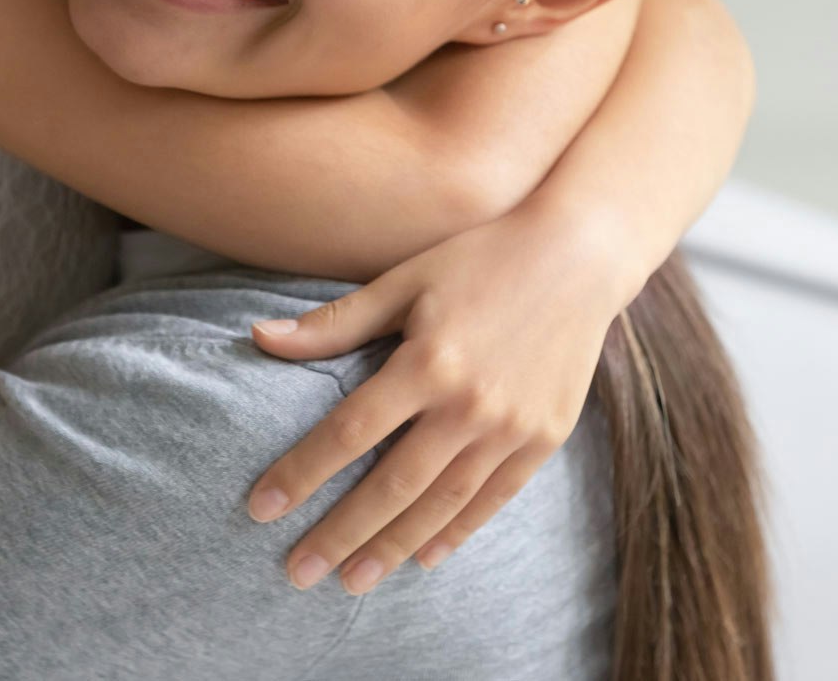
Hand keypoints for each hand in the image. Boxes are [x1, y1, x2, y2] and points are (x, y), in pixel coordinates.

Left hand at [246, 209, 636, 593]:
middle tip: (297, 574)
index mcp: (428, 361)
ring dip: (393, 548)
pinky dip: (456, 533)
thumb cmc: (480, 258)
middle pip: (392, 485)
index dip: (301, 474)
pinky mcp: (544, 439)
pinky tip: (422, 559)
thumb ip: (336, 321)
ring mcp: (512, 427)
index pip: (349, 432)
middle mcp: (470, 403)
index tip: (260, 508)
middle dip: (340, 534)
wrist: (579, 256)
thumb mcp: (405, 279)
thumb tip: (258, 338)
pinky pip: (493, 499)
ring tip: (351, 581)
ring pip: (441, 504)